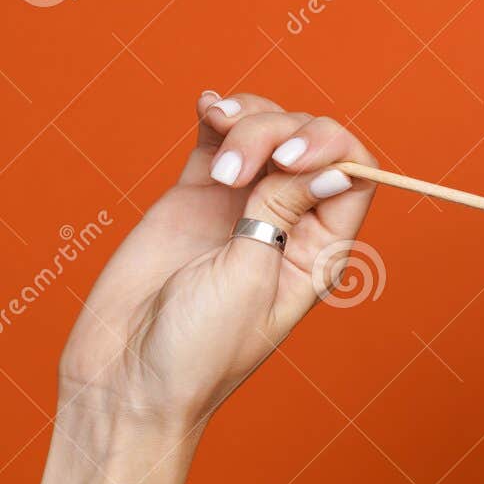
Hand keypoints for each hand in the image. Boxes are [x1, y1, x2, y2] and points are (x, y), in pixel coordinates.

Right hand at [56, 91, 377, 430]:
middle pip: (308, 144)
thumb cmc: (198, 348)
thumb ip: (282, 211)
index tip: (288, 157)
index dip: (331, 148)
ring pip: (266, 132)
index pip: (355, 177)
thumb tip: (335, 166)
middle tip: (235, 170)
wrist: (127, 376)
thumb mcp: (249, 277)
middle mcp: (289, 224)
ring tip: (214, 131)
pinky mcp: (196, 196)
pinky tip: (208, 106)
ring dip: (247, 119)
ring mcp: (242, 206)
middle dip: (276, 131)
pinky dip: (218, 114)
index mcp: (319, 251)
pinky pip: (217, 140)